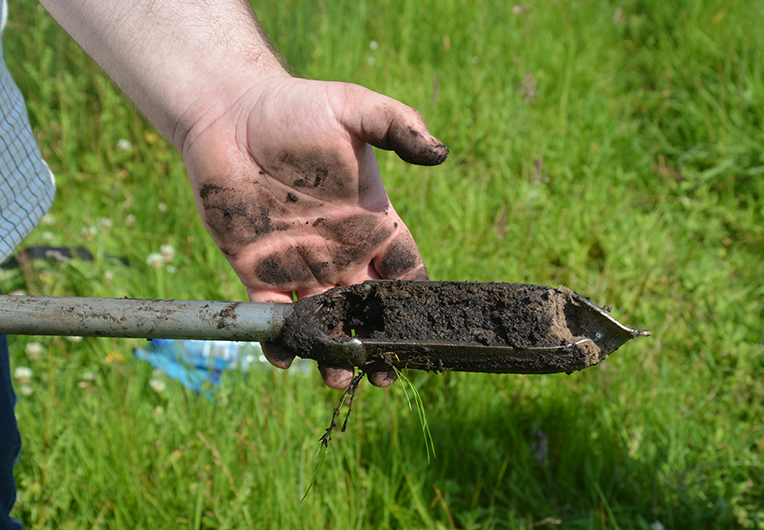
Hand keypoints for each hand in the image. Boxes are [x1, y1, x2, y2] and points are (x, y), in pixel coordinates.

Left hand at [182, 76, 447, 388]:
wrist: (230, 111)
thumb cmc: (295, 108)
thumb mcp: (354, 110)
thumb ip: (397, 126)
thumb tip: (440, 153)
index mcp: (372, 223)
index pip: (404, 273)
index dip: (417, 305)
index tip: (423, 334)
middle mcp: (342, 251)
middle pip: (368, 311)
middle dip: (378, 344)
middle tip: (383, 374)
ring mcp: (301, 264)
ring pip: (324, 322)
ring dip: (333, 353)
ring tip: (338, 379)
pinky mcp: (258, 270)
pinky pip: (273, 314)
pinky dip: (280, 339)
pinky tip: (286, 358)